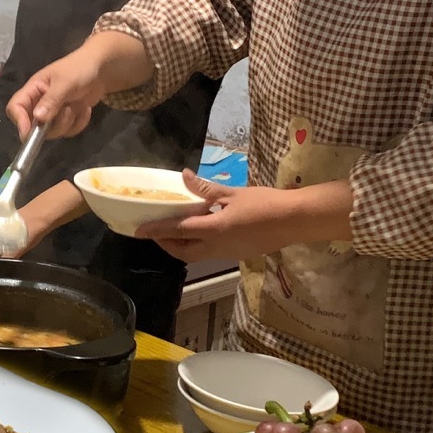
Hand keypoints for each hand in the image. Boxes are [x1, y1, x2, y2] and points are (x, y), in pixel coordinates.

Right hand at [6, 47, 107, 139]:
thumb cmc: (79, 69)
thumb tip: (38, 118)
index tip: (30, 132)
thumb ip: (51, 100)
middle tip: (67, 110)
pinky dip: (79, 123)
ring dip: (68, 122)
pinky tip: (85, 109)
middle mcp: (39, 103)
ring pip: (53, 132)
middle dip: (52, 124)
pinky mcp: (67, 119)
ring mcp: (54, 113)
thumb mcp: (65, 82)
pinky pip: (68, 132)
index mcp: (33, 89)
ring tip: (77, 105)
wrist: (101, 69)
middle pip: (34, 126)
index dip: (19, 121)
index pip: (15, 107)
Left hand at [134, 171, 323, 262]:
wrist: (295, 221)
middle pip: (182, 252)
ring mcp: (226, 254)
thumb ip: (207, 189)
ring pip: (195, 255)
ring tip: (174, 230)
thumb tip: (185, 176)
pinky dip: (196, 246)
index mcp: (214, 229)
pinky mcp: (236, 255)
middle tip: (155, 230)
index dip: (156, 230)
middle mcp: (216, 247)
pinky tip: (200, 231)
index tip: (138, 230)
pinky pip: (208, 254)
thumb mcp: (234, 193)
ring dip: (180, 246)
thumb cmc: (265, 204)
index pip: (177, 230)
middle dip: (165, 243)